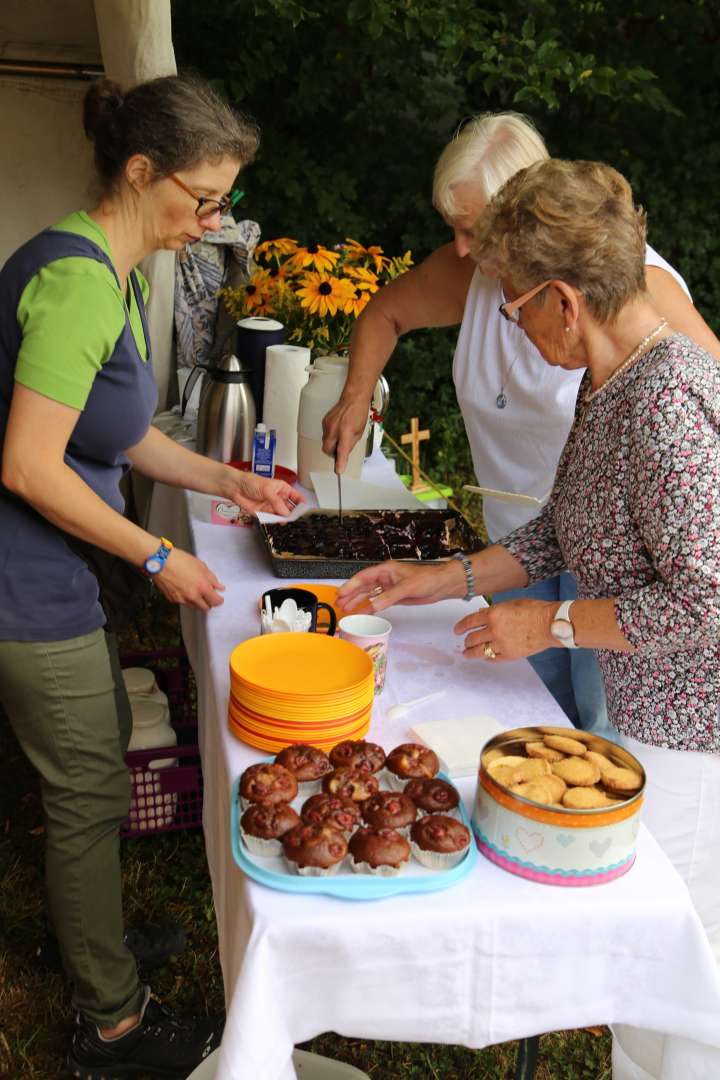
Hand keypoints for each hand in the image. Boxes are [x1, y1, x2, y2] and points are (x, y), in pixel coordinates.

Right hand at [152, 547, 225, 610]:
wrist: (160, 561)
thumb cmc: (179, 560)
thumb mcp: (200, 566)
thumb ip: (212, 579)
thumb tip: (219, 587)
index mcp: (202, 587)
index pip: (215, 601)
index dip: (219, 600)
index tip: (219, 598)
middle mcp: (192, 596)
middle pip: (205, 608)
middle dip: (208, 602)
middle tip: (208, 595)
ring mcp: (181, 599)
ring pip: (194, 606)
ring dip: (197, 601)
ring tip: (195, 589)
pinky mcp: (172, 599)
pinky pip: (183, 602)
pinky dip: (186, 598)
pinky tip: (184, 588)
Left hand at [219, 468, 305, 515]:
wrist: (236, 488)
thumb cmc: (251, 482)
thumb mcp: (267, 490)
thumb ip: (277, 502)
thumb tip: (285, 512)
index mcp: (283, 489)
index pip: (296, 497)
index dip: (301, 504)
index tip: (304, 510)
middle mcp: (279, 499)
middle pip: (291, 508)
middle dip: (294, 514)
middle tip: (295, 518)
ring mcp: (272, 507)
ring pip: (282, 515)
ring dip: (285, 519)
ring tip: (287, 521)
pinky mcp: (265, 514)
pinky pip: (273, 519)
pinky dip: (275, 522)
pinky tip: (277, 522)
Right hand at [322, 394, 370, 472]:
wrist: (353, 399)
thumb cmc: (358, 414)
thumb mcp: (359, 433)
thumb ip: (350, 445)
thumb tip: (343, 454)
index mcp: (346, 432)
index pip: (342, 451)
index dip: (340, 463)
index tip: (338, 470)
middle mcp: (335, 429)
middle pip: (327, 450)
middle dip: (332, 453)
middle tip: (340, 450)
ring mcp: (328, 425)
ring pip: (325, 442)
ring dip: (332, 443)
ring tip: (341, 435)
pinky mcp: (324, 422)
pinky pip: (325, 434)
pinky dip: (331, 435)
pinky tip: (338, 428)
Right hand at [337, 558, 465, 611]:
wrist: (441, 585)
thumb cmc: (427, 578)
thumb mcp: (407, 587)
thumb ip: (389, 596)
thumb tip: (374, 605)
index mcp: (386, 570)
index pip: (364, 577)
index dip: (351, 585)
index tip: (341, 593)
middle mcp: (385, 578)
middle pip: (363, 586)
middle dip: (351, 595)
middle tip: (339, 604)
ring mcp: (389, 587)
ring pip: (369, 595)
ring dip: (358, 602)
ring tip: (346, 609)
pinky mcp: (394, 597)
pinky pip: (378, 602)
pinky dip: (370, 607)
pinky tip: (362, 612)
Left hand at [454, 599, 555, 660]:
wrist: (551, 624)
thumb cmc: (535, 610)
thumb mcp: (512, 604)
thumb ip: (494, 610)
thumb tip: (481, 613)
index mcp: (493, 614)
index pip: (470, 621)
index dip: (461, 627)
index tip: (457, 630)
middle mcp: (494, 629)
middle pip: (472, 638)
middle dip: (466, 641)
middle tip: (464, 643)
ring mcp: (501, 644)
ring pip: (479, 651)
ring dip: (470, 653)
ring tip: (467, 654)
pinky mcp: (509, 655)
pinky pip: (493, 658)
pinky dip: (487, 658)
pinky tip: (485, 657)